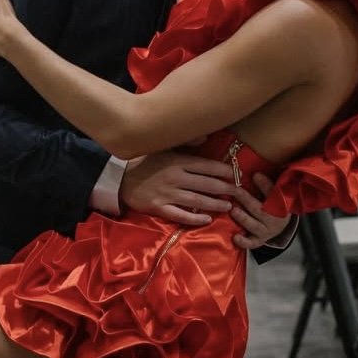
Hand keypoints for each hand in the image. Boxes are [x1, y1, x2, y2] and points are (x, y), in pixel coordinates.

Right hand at [119, 150, 236, 226]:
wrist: (120, 179)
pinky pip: (181, 215)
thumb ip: (185, 143)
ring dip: (214, 203)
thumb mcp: (163, 148)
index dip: (223, 171)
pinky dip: (195, 218)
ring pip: (197, 200)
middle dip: (224, 188)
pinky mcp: (159, 207)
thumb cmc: (144, 163)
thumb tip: (206, 136)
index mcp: (177, 161)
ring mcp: (167, 194)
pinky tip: (207, 220)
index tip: (235, 174)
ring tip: (228, 206)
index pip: (205, 166)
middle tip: (238, 192)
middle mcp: (175, 177)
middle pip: (205, 184)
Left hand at [230, 173, 291, 250]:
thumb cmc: (271, 203)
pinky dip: (244, 241)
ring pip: (254, 225)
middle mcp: (275, 218)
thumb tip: (254, 172)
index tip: (255, 175)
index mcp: (281, 204)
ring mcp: (267, 231)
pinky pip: (252, 243)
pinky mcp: (259, 240)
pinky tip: (235, 237)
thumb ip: (265, 184)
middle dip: (246, 199)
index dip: (265, 184)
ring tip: (233, 210)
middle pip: (260, 209)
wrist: (279, 224)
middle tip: (235, 191)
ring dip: (243, 218)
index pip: (274, 193)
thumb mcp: (273, 193)